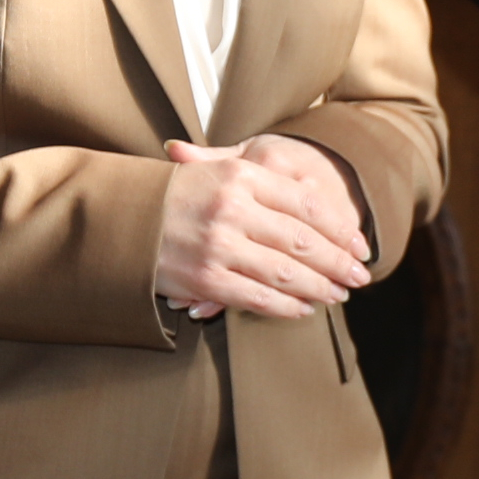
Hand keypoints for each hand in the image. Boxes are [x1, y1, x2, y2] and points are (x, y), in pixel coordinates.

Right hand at [155, 133, 372, 318]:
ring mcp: (218, 245)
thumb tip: (324, 197)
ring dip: (319, 288)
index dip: (341, 229)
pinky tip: (303, 309)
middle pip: (303, 241)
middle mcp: (232, 208)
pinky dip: (286, 307)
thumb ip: (268, 181)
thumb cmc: (178, 192)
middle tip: (360, 276)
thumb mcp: (218, 169)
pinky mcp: (204, 279)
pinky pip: (257, 298)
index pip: (308, 205)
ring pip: (286, 273)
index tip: (361, 245)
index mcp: (241, 175)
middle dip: (338, 263)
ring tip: (338, 294)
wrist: (117, 215)